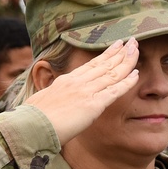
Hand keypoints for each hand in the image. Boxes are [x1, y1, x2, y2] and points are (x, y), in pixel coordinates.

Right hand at [25, 39, 139, 144]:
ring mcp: (85, 92)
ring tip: (137, 50)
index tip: (116, 46)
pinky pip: (114, 90)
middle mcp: (77, 83)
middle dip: (120, 52)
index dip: (105, 55)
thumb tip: (47, 102)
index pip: (90, 65)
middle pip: (104, 64)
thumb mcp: (39, 102)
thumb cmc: (31, 119)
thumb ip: (49, 99)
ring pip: (112, 73)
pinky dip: (127, 82)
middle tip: (132, 42)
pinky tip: (136, 75)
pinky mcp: (92, 105)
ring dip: (127, 61)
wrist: (30, 126)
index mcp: (64, 81)